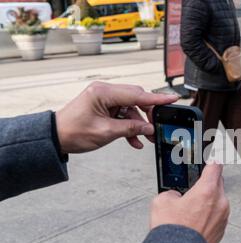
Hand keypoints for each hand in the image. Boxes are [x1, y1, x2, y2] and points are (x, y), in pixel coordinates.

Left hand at [55, 82, 177, 152]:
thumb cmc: (74, 132)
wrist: (56, 137)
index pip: (137, 94)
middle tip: (157, 128)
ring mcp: (105, 99)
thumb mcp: (106, 132)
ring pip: (132, 108)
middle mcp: (105, 91)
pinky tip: (134, 141)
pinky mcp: (105, 106)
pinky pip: (123, 114)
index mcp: (103, 92)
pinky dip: (130, 126)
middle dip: (148, 115)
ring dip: (139, 123)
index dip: (157, 99)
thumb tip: (149, 128)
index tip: (173, 98)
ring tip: (147, 138)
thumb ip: (130, 129)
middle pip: (136, 99)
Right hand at [150, 164, 229, 242]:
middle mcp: (220, 202)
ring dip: (207, 200)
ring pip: (218, 200)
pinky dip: (208, 214)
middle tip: (195, 185)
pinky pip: (217, 215)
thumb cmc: (173, 230)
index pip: (215, 166)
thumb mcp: (161, 202)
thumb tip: (176, 197)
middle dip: (207, 182)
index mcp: (207, 190)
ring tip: (190, 209)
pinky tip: (194, 221)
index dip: (214, 157)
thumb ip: (171, 193)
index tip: (215, 153)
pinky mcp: (221, 229)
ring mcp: (223, 217)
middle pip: (217, 183)